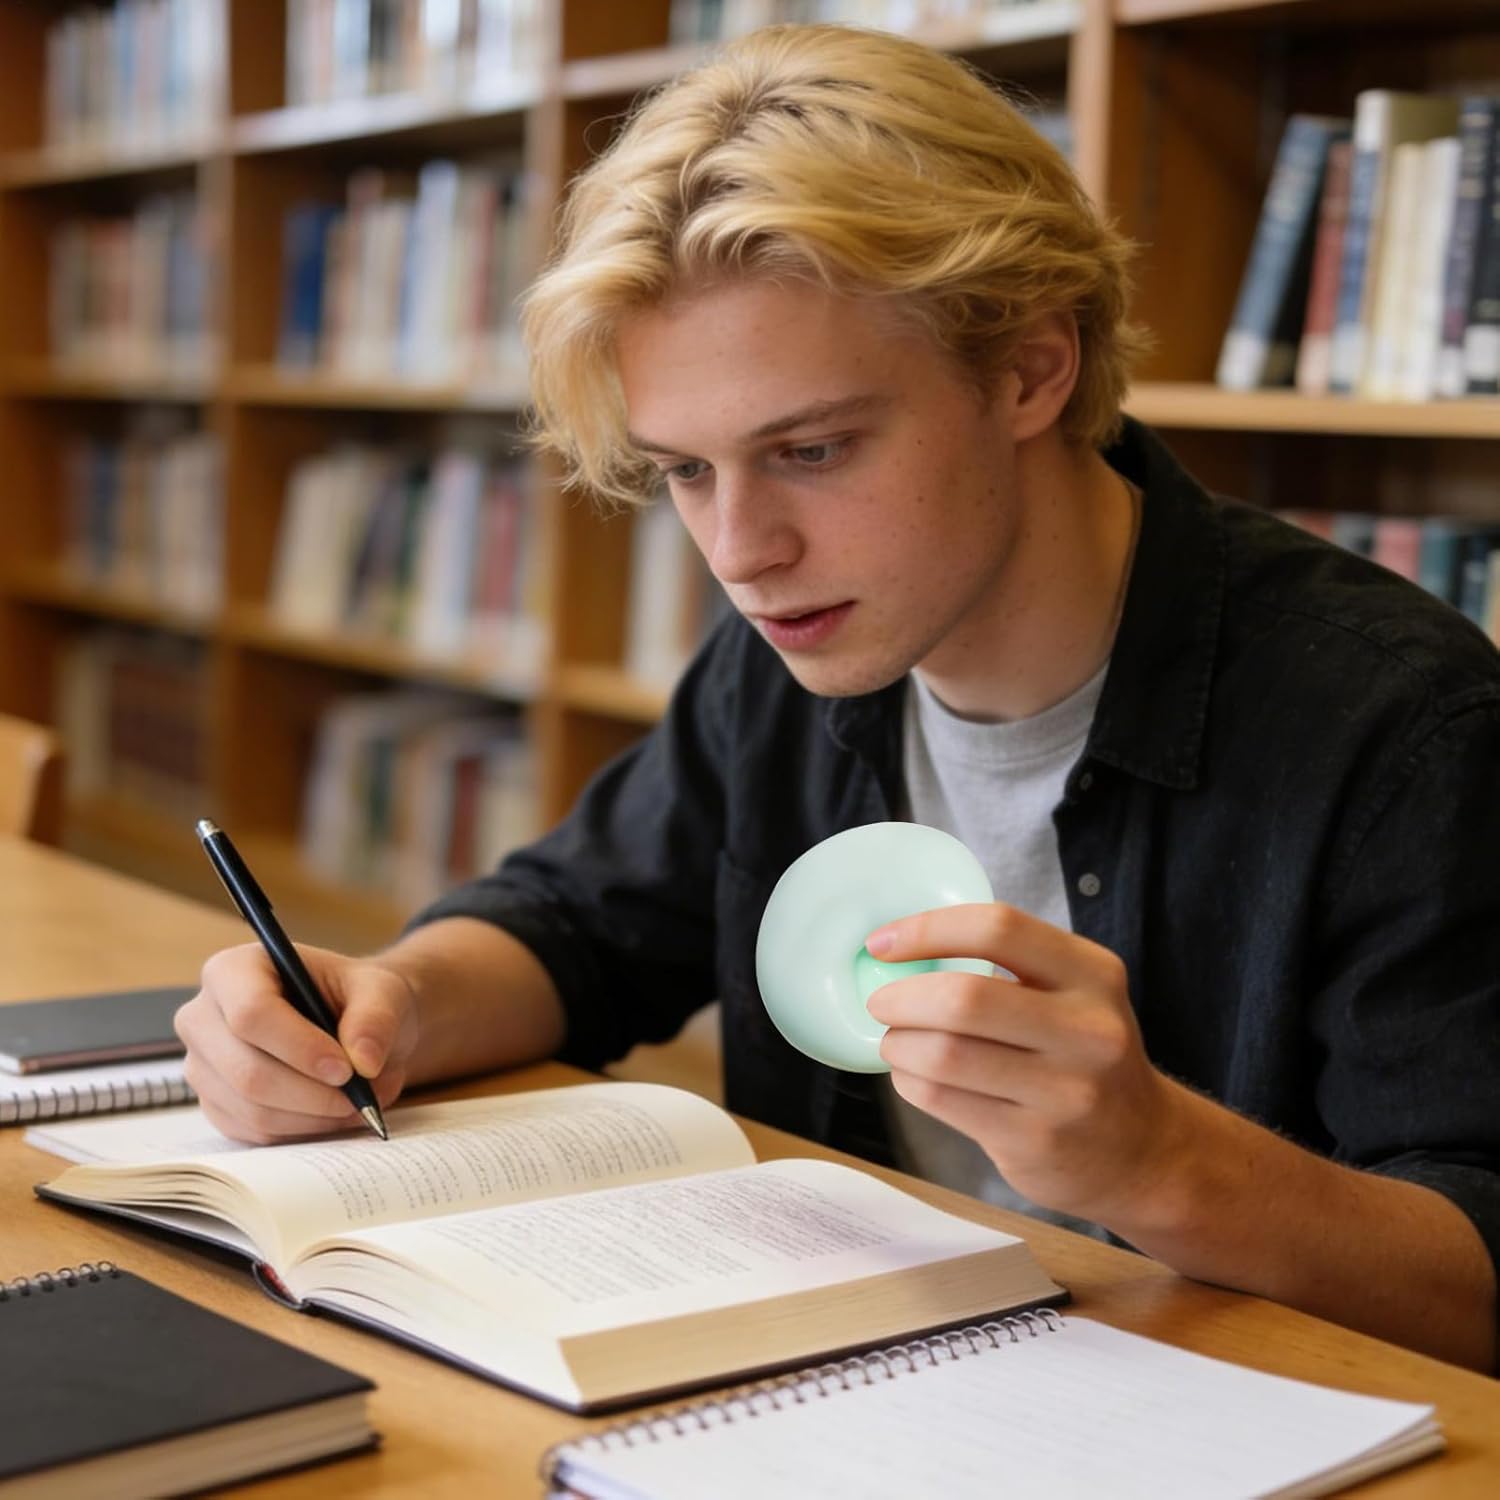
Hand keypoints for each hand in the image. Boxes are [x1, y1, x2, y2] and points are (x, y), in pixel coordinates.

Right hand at [175, 942, 419, 1143]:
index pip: (251, 1013)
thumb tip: (364, 1061)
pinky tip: (336, 1111)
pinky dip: (304, 1129)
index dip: (300, 1047)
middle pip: (247, 1071)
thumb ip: (375, 1017)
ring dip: (315, 1115)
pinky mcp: (215, 1106)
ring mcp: (203, 1066)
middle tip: (361, 1095)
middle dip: (312, 1093)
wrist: (352, 1023)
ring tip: (361, 1099)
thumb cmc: (356, 997)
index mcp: (234, 970)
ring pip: (253, 1109)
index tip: (346, 1068)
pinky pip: (256, 1132)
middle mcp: (203, 1018)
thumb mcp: (379, 990)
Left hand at [864, 903, 1189, 1228]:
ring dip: (899, 1045)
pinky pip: (943, 1101)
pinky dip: (910, 1082)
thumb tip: (899, 949)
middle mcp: (1088, 1029)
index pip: (998, 928)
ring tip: (896, 1042)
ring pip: (945, 1055)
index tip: (882, 942)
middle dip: (901, 998)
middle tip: (881, 1002)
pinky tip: (912, 1076)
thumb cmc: (1083, 1057)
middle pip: (964, 999)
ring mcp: (1066, 1091)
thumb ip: (1005, 968)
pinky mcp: (1037, 1141)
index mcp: (1092, 973)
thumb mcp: (1073, 996)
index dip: (928, 930)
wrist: (1143, 1150)